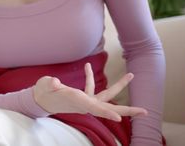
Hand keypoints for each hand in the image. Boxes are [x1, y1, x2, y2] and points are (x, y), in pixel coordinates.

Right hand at [32, 63, 146, 121]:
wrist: (39, 99)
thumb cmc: (43, 93)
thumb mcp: (45, 86)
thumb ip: (51, 84)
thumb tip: (56, 83)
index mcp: (77, 102)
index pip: (95, 109)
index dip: (107, 113)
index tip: (119, 118)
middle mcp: (85, 103)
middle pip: (109, 108)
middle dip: (127, 110)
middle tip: (145, 112)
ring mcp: (85, 100)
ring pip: (106, 96)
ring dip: (119, 86)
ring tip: (131, 75)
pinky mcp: (82, 96)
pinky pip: (91, 87)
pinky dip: (89, 76)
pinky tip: (86, 66)